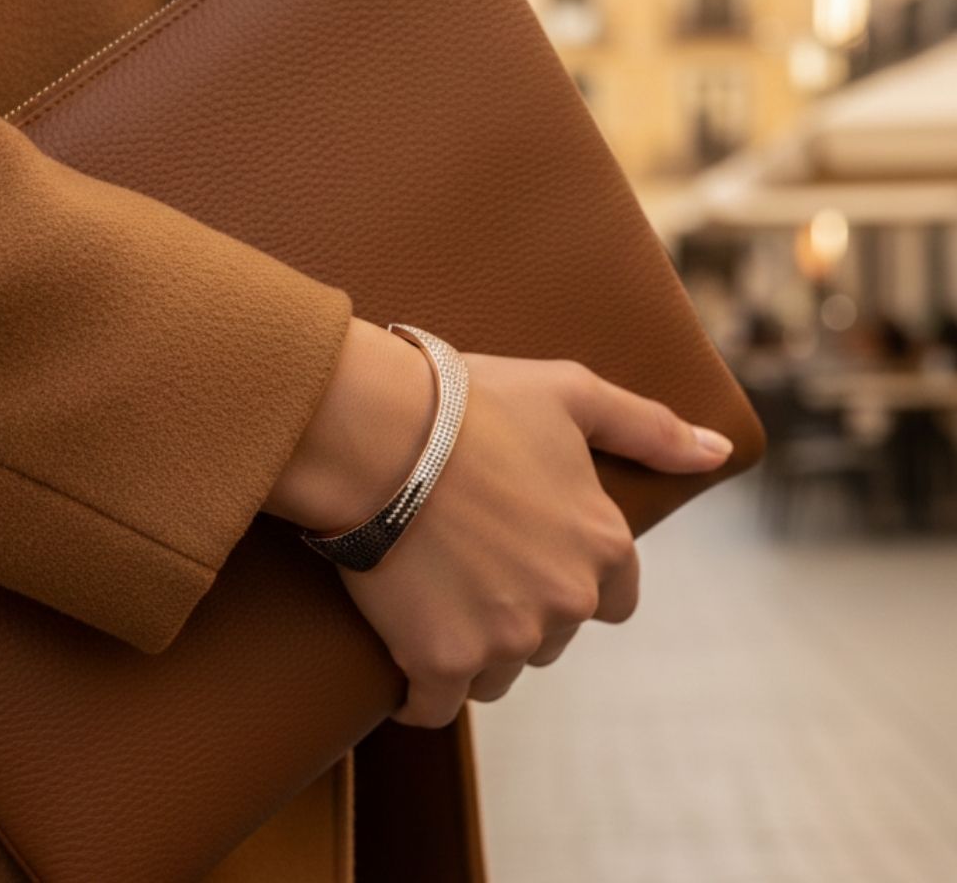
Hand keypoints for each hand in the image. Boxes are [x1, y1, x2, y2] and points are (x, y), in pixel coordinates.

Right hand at [263, 318, 732, 728]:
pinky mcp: (442, 661)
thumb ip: (651, 429)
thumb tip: (719, 453)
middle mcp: (567, 599)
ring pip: (498, 672)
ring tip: (433, 594)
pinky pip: (436, 705)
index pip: (615, 600)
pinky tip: (405, 658)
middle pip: (552, 635)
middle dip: (519, 608)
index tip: (530, 555)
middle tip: (469, 559)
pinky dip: (421, 691)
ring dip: (472, 648)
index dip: (574, 578)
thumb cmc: (475, 404)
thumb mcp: (573, 395)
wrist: (383, 431)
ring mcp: (506, 636)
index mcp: (603, 542)